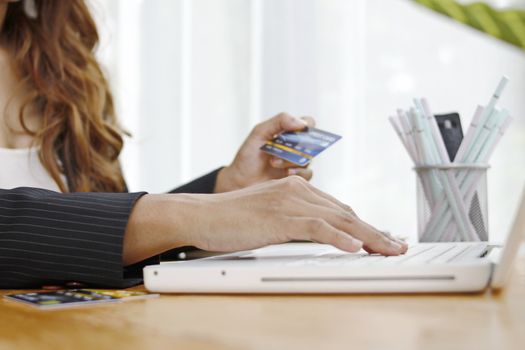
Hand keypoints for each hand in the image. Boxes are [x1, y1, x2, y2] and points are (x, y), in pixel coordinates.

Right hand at [187, 176, 407, 254]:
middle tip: (396, 244)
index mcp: (296, 189)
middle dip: (374, 231)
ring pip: (338, 219)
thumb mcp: (269, 217)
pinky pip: (316, 227)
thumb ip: (294, 221)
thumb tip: (318, 234)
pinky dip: (338, 237)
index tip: (381, 236)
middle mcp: (297, 191)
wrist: (203, 215)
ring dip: (368, 236)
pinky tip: (355, 247)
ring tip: (388, 248)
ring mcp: (289, 203)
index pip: (338, 208)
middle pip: (345, 212)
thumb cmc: (232, 219)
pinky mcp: (279, 217)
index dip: (363, 224)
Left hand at [215, 112, 314, 191]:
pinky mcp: (296, 179)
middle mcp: (294, 148)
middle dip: (299, 145)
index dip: (308, 125)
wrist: (239, 182)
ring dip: (291, 160)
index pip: (307, 124)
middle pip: (312, 142)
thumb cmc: (248, 157)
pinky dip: (298, 173)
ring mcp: (295, 164)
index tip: (300, 129)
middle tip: (286, 148)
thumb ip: (279, 121)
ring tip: (273, 163)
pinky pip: (307, 174)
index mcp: (287, 134)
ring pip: (307, 159)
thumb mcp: (259, 133)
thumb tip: (301, 123)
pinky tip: (286, 173)